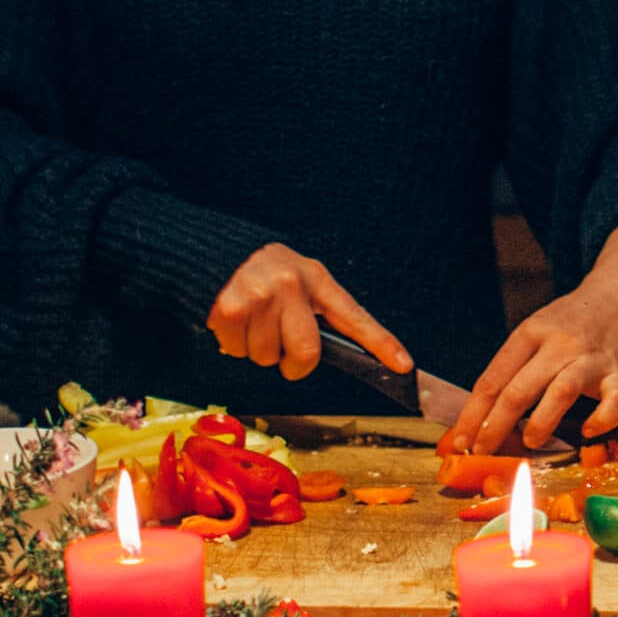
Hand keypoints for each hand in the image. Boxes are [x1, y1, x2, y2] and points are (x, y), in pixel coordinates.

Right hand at [208, 244, 409, 381]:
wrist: (213, 251)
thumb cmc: (261, 272)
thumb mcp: (298, 278)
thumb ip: (314, 310)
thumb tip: (319, 355)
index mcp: (316, 280)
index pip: (355, 316)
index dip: (382, 343)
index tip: (404, 365)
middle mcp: (292, 286)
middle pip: (307, 353)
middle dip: (293, 365)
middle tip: (282, 351)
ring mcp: (261, 297)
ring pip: (267, 358)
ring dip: (257, 349)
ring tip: (252, 320)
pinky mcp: (230, 309)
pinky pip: (238, 351)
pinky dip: (233, 344)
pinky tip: (233, 320)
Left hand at [453, 280, 617, 453]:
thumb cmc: (569, 323)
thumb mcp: (535, 331)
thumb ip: (515, 368)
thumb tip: (483, 417)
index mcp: (531, 334)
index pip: (493, 380)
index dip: (472, 415)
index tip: (460, 441)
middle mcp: (559, 345)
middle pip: (519, 391)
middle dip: (495, 427)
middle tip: (483, 451)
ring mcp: (591, 359)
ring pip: (562, 392)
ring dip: (541, 423)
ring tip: (529, 442)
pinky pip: (613, 402)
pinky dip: (601, 420)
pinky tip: (587, 430)